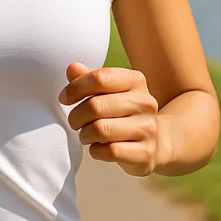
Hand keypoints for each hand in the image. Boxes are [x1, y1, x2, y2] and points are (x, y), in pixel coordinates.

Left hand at [58, 62, 161, 176]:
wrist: (156, 142)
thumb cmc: (122, 113)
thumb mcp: (109, 92)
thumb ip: (89, 79)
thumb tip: (72, 68)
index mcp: (136, 80)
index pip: (99, 78)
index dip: (75, 88)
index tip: (64, 99)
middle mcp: (145, 102)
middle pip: (95, 106)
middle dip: (76, 116)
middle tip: (74, 122)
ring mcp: (148, 128)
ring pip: (100, 130)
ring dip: (84, 135)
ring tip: (86, 135)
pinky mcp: (145, 153)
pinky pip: (109, 151)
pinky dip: (96, 151)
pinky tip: (98, 148)